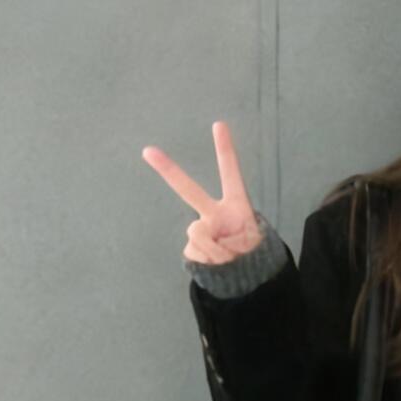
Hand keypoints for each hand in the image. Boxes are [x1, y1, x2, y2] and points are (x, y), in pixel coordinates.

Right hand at [141, 120, 263, 264]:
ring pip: (196, 233)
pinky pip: (194, 252)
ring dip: (215, 250)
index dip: (225, 150)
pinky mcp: (192, 249)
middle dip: (168, 170)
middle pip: (189, 190)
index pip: (231, 174)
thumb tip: (198, 237)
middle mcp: (215, 213)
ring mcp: (201, 230)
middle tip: (148, 151)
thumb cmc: (252, 252)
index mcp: (236, 205)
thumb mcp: (250, 244)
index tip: (219, 124)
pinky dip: (208, 262)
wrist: (246, 277)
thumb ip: (225, 236)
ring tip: (228, 257)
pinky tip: (217, 263)